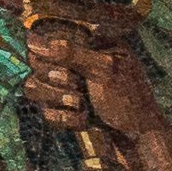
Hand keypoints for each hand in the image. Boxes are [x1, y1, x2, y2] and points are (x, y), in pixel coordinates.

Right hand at [20, 0, 171, 170]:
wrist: (138, 137)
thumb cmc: (129, 98)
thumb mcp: (106, 70)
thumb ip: (72, 54)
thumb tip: (36, 42)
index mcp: (86, 42)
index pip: (46, 34)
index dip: (46, 50)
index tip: (62, 64)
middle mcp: (71, 60)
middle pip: (34, 61)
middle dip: (55, 79)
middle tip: (77, 85)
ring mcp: (64, 85)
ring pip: (33, 87)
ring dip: (57, 99)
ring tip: (81, 105)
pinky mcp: (61, 108)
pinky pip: (44, 111)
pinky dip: (65, 119)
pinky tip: (85, 120)